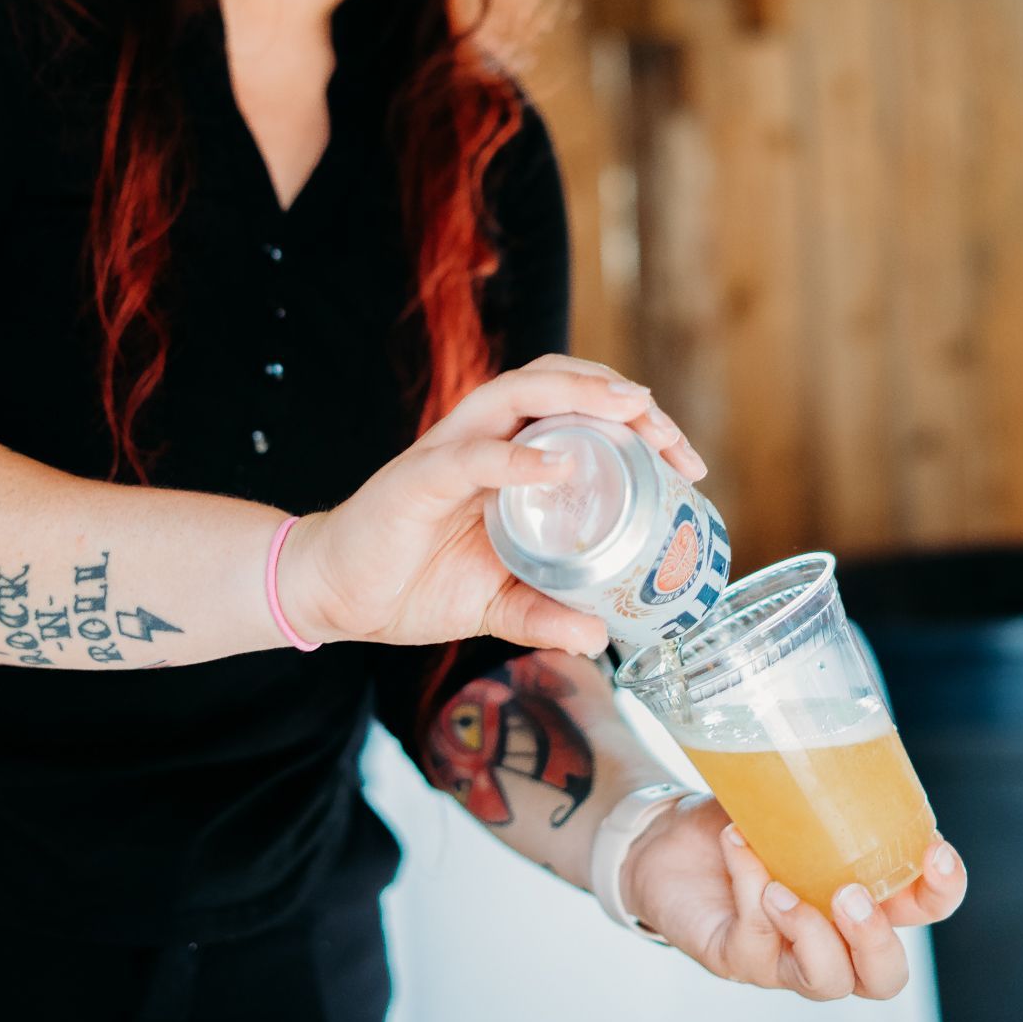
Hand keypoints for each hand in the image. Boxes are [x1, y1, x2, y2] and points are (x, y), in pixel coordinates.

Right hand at [279, 355, 705, 653]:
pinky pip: (471, 457)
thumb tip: (600, 637)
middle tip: (667, 432)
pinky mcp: (418, 480)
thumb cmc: (413, 583)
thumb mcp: (497, 604)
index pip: (579, 412)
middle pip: (558, 384)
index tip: (686, 462)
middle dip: (620, 396)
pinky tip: (556, 465)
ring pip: (518, 393)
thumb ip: (545, 614)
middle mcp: (484, 440)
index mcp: (509, 458)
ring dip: (578, 395)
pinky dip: (516, 458)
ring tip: (628, 411)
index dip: (637, 423)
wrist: (335, 595)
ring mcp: (450, 453)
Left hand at [623, 794, 966, 1000]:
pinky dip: (749, 888)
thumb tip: (844, 737)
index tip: (935, 852)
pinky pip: (754, 942)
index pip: (924, 909)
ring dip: (812, 933)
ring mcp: (785, 958)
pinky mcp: (737, 959)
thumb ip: (821, 787)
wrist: (664, 837)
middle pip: (886, 977)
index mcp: (864, 894)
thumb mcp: (788, 796)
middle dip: (877, 941)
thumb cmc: (739, 818)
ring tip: (781, 886)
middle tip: (850, 893)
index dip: (943, 892)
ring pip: (828, 982)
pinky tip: (737, 846)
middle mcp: (834, 937)